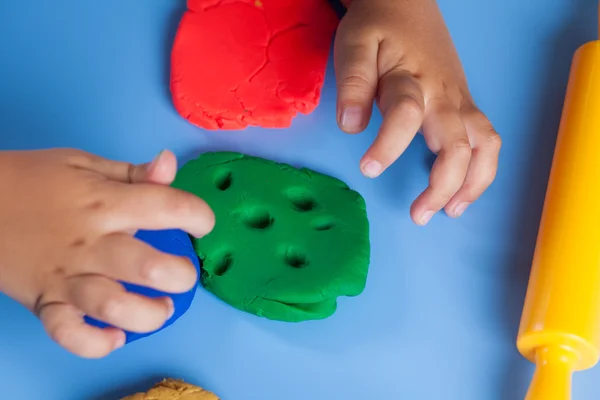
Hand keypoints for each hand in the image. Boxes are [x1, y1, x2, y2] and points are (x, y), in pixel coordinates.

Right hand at [0, 149, 213, 357]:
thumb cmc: (35, 180)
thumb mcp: (85, 164)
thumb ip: (133, 173)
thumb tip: (170, 164)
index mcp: (105, 203)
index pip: (167, 207)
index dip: (198, 216)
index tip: (201, 223)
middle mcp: (90, 242)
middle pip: (147, 266)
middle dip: (180, 276)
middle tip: (182, 274)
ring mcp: (66, 276)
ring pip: (113, 305)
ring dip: (147, 314)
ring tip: (161, 308)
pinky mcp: (44, 301)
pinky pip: (68, 334)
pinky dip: (95, 343)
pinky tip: (115, 337)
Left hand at [334, 0, 500, 224]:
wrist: (407, 3)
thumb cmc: (378, 26)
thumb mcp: (355, 44)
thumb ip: (353, 82)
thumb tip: (351, 125)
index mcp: (412, 78)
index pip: (406, 115)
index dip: (387, 145)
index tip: (367, 169)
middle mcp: (444, 94)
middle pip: (458, 144)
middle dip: (442, 185)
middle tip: (417, 215)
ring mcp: (460, 100)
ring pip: (484, 145)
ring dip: (473, 183)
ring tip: (449, 212)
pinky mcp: (466, 104)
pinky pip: (487, 140)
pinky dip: (482, 169)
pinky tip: (465, 191)